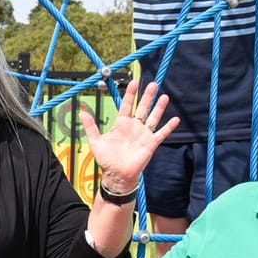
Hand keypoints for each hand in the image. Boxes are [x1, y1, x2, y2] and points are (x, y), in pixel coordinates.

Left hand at [79, 76, 178, 197]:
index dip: (130, 94)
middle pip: (142, 107)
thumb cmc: (107, 160)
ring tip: (164, 96)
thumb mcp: (96, 142)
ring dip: (159, 107)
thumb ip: (91, 127)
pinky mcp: (151, 144)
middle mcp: (134, 127)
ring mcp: (143, 134)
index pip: (127, 105)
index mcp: (121, 124)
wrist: (117, 175)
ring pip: (153, 117)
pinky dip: (168, 127)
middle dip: (147, 96)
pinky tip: (175, 119)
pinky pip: (161, 133)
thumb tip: (81, 112)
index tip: (134, 82)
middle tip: (153, 84)